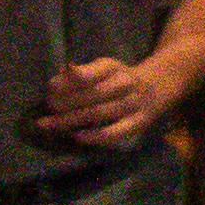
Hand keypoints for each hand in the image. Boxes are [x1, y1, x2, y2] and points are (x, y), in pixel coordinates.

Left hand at [33, 49, 187, 144]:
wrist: (159, 86)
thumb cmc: (119, 77)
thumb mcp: (104, 67)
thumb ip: (82, 73)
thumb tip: (59, 78)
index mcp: (113, 67)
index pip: (88, 74)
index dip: (67, 82)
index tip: (50, 88)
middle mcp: (125, 84)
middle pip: (90, 95)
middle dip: (64, 104)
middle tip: (45, 111)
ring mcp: (133, 104)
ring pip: (97, 114)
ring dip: (69, 121)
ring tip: (48, 125)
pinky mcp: (137, 123)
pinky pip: (113, 133)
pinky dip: (93, 136)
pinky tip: (75, 136)